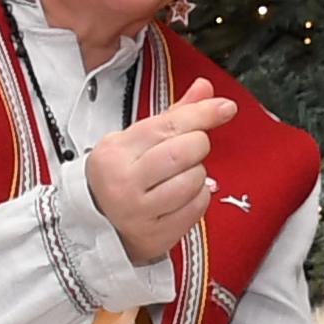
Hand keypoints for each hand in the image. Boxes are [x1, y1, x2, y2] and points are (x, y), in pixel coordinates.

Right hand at [86, 77, 239, 264]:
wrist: (98, 225)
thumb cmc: (121, 177)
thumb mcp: (136, 141)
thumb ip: (173, 116)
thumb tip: (204, 89)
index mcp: (115, 152)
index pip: (167, 125)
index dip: (201, 114)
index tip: (225, 108)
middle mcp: (124, 181)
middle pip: (183, 152)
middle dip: (197, 146)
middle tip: (190, 150)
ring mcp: (139, 211)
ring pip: (193, 180)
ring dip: (198, 174)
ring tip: (181, 176)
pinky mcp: (156, 234)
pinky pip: (197, 207)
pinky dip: (199, 197)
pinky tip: (184, 195)